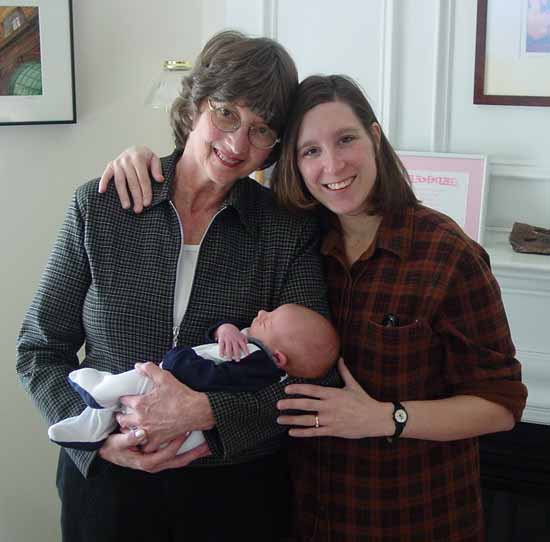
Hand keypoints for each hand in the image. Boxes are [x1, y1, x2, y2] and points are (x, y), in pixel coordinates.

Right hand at [98, 145, 163, 212]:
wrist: (135, 149)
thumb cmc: (146, 158)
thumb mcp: (154, 159)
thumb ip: (157, 168)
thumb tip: (160, 179)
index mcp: (138, 158)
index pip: (143, 179)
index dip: (145, 192)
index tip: (147, 203)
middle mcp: (127, 160)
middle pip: (132, 182)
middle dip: (136, 197)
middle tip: (138, 209)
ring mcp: (117, 163)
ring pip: (120, 182)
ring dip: (123, 195)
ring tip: (127, 206)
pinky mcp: (110, 165)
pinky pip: (106, 175)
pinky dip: (103, 182)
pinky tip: (102, 191)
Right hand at [99, 429, 210, 472]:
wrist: (107, 452)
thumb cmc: (113, 448)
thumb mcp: (117, 443)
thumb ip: (128, 439)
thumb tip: (142, 434)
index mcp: (146, 462)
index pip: (167, 454)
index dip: (177, 443)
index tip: (186, 432)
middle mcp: (154, 464)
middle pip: (180, 460)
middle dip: (195, 454)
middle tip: (209, 446)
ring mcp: (158, 462)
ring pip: (180, 460)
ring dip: (194, 453)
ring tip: (207, 446)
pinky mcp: (159, 458)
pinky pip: (176, 456)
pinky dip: (186, 451)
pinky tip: (195, 444)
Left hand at [116, 362, 214, 450]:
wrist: (194, 411)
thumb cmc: (180, 395)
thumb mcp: (165, 377)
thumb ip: (149, 369)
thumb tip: (138, 366)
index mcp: (140, 403)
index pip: (124, 400)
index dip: (124, 398)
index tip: (125, 398)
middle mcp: (141, 419)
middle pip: (122, 419)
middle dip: (122, 415)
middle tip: (123, 413)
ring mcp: (148, 431)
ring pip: (130, 433)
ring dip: (129, 430)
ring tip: (131, 426)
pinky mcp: (156, 440)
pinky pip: (145, 445)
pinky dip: (144, 443)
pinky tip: (145, 439)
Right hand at [215, 324, 248, 360]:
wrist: (226, 326)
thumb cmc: (234, 333)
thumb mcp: (241, 334)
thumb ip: (244, 339)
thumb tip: (247, 344)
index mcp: (239, 338)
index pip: (244, 345)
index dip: (246, 350)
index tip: (247, 355)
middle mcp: (234, 339)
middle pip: (236, 349)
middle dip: (237, 355)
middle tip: (237, 360)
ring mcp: (228, 339)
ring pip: (229, 348)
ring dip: (229, 355)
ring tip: (229, 360)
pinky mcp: (222, 339)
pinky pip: (221, 346)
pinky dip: (221, 351)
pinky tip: (221, 356)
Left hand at [276, 359, 393, 438]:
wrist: (375, 419)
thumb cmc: (364, 401)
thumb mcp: (353, 385)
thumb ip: (344, 371)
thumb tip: (340, 357)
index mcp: (333, 394)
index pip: (312, 390)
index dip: (298, 389)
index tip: (286, 389)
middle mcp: (329, 407)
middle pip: (306, 404)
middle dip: (290, 404)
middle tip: (278, 404)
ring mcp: (330, 420)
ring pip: (307, 420)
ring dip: (292, 419)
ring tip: (280, 419)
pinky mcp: (333, 431)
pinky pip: (314, 432)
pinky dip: (302, 433)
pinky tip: (292, 432)